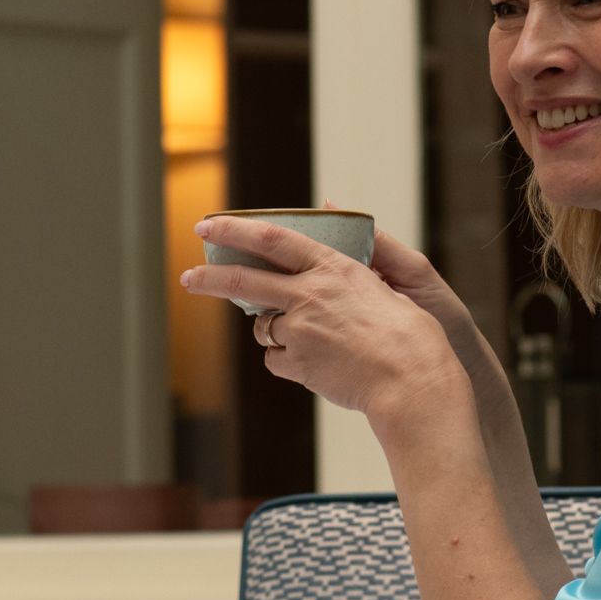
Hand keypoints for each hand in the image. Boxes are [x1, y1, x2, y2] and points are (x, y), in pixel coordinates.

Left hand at [182, 218, 461, 417]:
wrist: (412, 383)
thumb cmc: (410, 335)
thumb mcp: (387, 285)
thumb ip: (354, 262)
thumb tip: (332, 217)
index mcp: (334, 268)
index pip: (273, 238)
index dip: (235, 229)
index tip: (209, 226)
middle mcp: (311, 295)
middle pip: (244, 280)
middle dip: (209, 278)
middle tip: (188, 278)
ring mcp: (301, 331)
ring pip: (263, 328)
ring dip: (272, 331)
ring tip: (309, 341)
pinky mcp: (298, 365)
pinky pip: (276, 360)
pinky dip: (287, 361)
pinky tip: (316, 364)